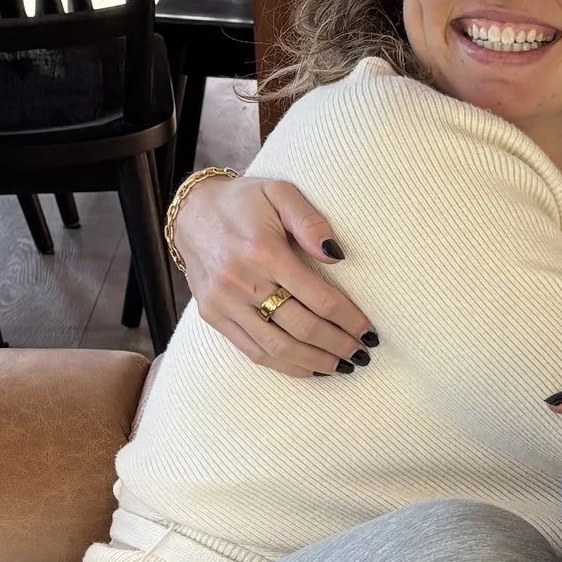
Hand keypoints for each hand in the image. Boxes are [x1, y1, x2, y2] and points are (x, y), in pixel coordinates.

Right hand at [175, 173, 375, 375]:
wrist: (191, 211)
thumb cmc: (244, 201)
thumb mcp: (280, 192)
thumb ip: (310, 222)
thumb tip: (337, 256)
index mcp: (263, 252)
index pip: (318, 297)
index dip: (348, 319)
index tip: (369, 332)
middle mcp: (241, 281)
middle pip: (301, 327)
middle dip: (337, 344)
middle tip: (361, 354)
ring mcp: (224, 303)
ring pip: (277, 347)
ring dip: (314, 362)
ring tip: (342, 367)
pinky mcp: (212, 315)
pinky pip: (252, 350)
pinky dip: (284, 365)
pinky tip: (309, 369)